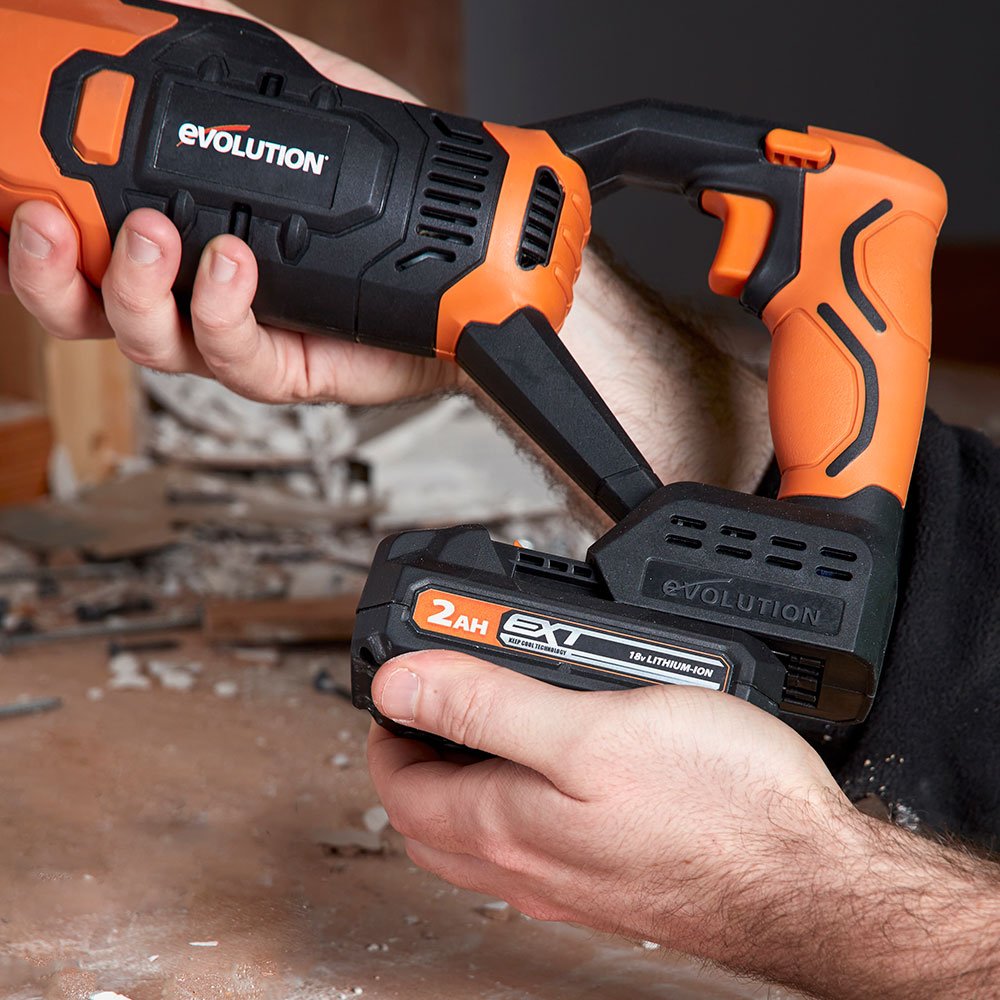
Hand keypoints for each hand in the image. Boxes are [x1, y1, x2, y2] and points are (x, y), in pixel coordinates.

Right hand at [0, 0, 455, 405]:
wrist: (454, 262)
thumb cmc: (374, 194)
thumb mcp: (303, 103)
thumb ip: (231, 60)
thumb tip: (164, 3)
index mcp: (172, 232)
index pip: (74, 233)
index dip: (21, 222)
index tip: (5, 184)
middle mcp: (187, 292)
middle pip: (81, 305)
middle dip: (45, 270)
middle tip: (45, 221)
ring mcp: (231, 335)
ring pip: (144, 339)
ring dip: (131, 287)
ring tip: (150, 234)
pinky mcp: (283, 368)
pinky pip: (232, 353)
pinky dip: (219, 308)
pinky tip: (232, 263)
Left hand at [367, 652, 999, 999]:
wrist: (811, 879)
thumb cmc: (719, 807)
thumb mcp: (590, 729)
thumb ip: (487, 706)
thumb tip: (400, 685)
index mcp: (505, 825)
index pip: (399, 783)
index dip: (387, 727)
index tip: (400, 683)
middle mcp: (527, 865)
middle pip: (429, 815)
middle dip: (414, 756)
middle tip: (432, 702)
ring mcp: (568, 879)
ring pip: (478, 833)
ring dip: (462, 779)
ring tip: (486, 722)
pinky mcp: (609, 877)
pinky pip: (532, 843)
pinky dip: (517, 800)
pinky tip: (555, 768)